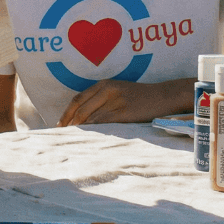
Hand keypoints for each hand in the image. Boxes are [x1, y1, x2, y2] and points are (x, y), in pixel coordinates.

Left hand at [58, 78, 190, 126]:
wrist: (164, 96)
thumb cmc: (140, 97)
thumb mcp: (118, 92)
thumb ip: (101, 100)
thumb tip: (82, 118)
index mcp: (104, 84)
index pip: (78, 99)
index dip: (66, 113)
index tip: (59, 125)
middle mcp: (108, 90)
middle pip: (81, 109)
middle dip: (69, 123)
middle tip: (62, 135)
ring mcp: (116, 101)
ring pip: (90, 117)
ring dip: (79, 129)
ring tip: (72, 140)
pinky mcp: (125, 112)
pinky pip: (104, 123)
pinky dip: (93, 131)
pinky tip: (88, 138)